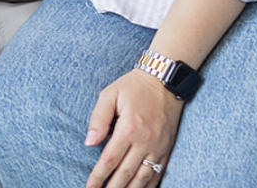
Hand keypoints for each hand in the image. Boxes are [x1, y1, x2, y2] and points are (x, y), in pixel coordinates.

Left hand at [84, 70, 181, 186]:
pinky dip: (149, 186)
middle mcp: (145, 141)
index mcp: (128, 128)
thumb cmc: (133, 86)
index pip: (109, 160)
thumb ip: (98, 118)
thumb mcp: (110, 94)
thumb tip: (89, 142)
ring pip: (143, 178)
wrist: (164, 79)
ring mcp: (158, 147)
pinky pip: (158, 173)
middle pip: (125, 173)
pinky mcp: (167, 148)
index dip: (98, 177)